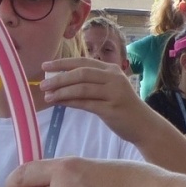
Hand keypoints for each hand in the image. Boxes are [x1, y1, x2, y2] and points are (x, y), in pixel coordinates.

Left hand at [38, 57, 152, 137]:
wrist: (143, 124)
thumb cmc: (121, 106)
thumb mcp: (107, 89)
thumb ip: (88, 84)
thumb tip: (59, 82)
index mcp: (111, 70)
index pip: (82, 62)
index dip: (62, 63)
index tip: (45, 65)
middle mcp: (113, 78)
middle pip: (81, 73)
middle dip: (59, 78)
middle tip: (42, 84)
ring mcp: (113, 92)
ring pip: (82, 88)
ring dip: (62, 91)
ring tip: (47, 96)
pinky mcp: (111, 108)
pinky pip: (86, 103)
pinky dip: (70, 102)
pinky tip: (59, 103)